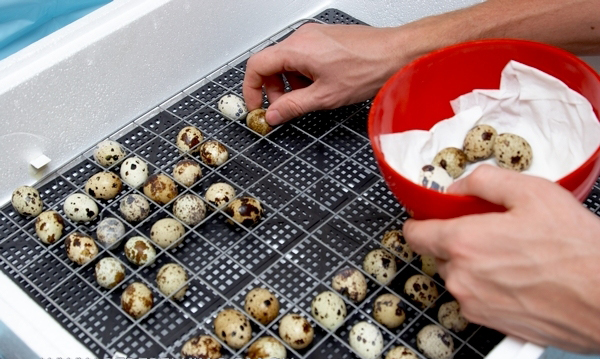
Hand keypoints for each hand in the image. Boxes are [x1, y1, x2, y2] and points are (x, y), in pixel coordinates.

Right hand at [242, 23, 411, 124]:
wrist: (396, 53)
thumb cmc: (368, 68)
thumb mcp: (325, 96)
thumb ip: (293, 107)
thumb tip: (273, 115)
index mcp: (297, 49)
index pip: (256, 66)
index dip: (250, 89)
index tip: (256, 106)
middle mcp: (302, 37)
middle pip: (271, 64)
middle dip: (273, 89)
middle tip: (283, 108)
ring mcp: (314, 36)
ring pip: (287, 61)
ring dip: (290, 83)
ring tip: (307, 98)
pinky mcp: (324, 39)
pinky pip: (303, 56)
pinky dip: (303, 74)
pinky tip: (319, 86)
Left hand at [403, 165, 599, 352]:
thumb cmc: (576, 249)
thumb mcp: (532, 192)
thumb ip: (484, 182)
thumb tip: (459, 187)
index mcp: (464, 242)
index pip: (415, 233)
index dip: (421, 221)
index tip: (429, 218)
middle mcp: (461, 277)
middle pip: (440, 253)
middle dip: (457, 241)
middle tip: (490, 232)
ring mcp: (474, 303)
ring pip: (458, 276)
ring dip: (473, 265)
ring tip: (512, 256)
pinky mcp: (490, 323)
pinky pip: (474, 297)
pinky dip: (487, 286)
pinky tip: (518, 277)